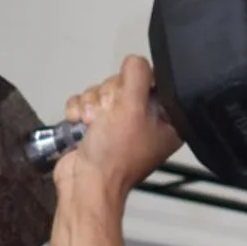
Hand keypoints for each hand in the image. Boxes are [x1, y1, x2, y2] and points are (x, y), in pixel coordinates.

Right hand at [54, 56, 181, 204]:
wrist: (85, 184)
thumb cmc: (114, 156)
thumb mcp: (133, 107)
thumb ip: (138, 75)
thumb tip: (133, 62)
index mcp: (167, 120)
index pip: (153, 79)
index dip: (134, 85)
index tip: (128, 101)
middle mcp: (146, 121)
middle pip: (124, 82)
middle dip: (108, 96)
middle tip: (107, 117)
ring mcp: (120, 124)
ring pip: (103, 90)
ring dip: (91, 104)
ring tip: (92, 124)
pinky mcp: (97, 126)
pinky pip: (86, 100)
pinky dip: (79, 110)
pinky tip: (80, 124)